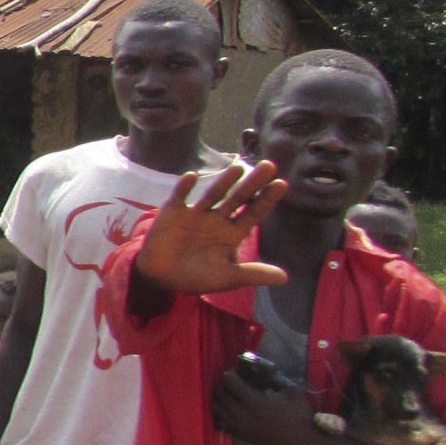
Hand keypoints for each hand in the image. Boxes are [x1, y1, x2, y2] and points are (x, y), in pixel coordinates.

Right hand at [136, 162, 289, 295]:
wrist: (160, 278)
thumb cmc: (195, 278)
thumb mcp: (227, 278)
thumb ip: (253, 274)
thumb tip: (285, 278)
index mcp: (231, 234)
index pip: (253, 213)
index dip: (266, 200)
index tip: (281, 184)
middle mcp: (216, 219)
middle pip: (238, 198)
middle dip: (253, 183)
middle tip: (269, 165)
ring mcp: (195, 214)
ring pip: (213, 194)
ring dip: (225, 181)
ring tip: (239, 168)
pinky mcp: (173, 212)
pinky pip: (180, 196)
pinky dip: (185, 187)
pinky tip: (192, 176)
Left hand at [211, 371, 319, 444]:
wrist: (301, 442)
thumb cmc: (299, 415)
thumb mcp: (291, 391)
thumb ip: (276, 379)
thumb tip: (265, 371)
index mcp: (252, 400)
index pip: (228, 380)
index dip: (232, 372)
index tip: (239, 371)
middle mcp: (240, 413)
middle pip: (218, 392)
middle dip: (223, 383)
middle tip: (233, 381)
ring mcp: (238, 426)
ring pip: (216, 407)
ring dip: (220, 397)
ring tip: (230, 394)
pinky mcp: (239, 435)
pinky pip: (221, 421)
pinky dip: (222, 413)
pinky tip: (232, 409)